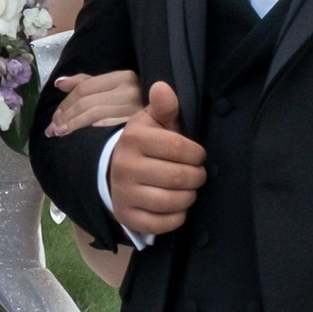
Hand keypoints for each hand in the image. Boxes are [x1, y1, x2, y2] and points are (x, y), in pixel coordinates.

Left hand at [47, 65, 142, 138]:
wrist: (166, 121)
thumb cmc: (137, 105)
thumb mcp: (114, 89)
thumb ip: (86, 83)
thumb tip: (59, 83)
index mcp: (123, 77)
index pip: (85, 87)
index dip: (66, 102)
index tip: (54, 117)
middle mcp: (130, 89)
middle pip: (87, 101)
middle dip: (65, 115)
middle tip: (52, 130)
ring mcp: (137, 107)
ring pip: (95, 113)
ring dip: (73, 124)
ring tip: (60, 134)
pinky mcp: (140, 124)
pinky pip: (112, 126)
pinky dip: (96, 129)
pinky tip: (84, 137)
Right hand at [106, 81, 206, 238]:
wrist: (114, 170)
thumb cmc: (145, 143)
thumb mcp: (153, 121)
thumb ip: (164, 107)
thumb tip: (163, 87)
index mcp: (134, 138)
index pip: (179, 147)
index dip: (197, 153)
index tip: (198, 155)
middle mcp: (124, 166)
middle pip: (178, 176)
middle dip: (197, 177)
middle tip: (197, 175)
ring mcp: (123, 193)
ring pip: (171, 201)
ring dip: (189, 197)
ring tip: (189, 190)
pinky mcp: (126, 216)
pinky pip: (161, 224)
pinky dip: (177, 217)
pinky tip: (177, 207)